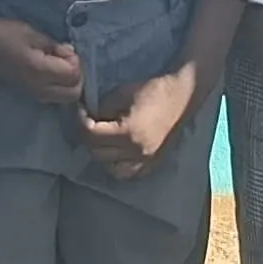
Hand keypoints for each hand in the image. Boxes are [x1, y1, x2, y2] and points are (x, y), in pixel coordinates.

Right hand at [0, 9, 83, 108]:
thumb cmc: (1, 34)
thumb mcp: (31, 33)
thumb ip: (54, 45)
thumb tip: (70, 53)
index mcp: (41, 72)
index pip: (75, 76)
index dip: (74, 59)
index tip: (61, 47)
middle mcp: (40, 89)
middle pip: (74, 92)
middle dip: (75, 74)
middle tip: (62, 56)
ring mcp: (34, 95)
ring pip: (66, 97)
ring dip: (67, 81)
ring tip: (55, 61)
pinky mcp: (29, 94)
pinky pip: (54, 96)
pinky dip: (58, 85)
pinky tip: (48, 70)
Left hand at [80, 56, 199, 180]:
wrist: (183, 95)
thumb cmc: (153, 90)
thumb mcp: (121, 93)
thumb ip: (101, 108)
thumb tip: (88, 116)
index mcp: (129, 134)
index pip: (90, 136)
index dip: (79, 120)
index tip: (80, 109)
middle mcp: (137, 153)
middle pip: (97, 153)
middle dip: (87, 137)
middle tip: (88, 121)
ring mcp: (147, 161)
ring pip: (111, 169)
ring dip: (102, 155)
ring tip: (102, 138)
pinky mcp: (154, 163)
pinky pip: (129, 173)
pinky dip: (118, 165)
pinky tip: (117, 151)